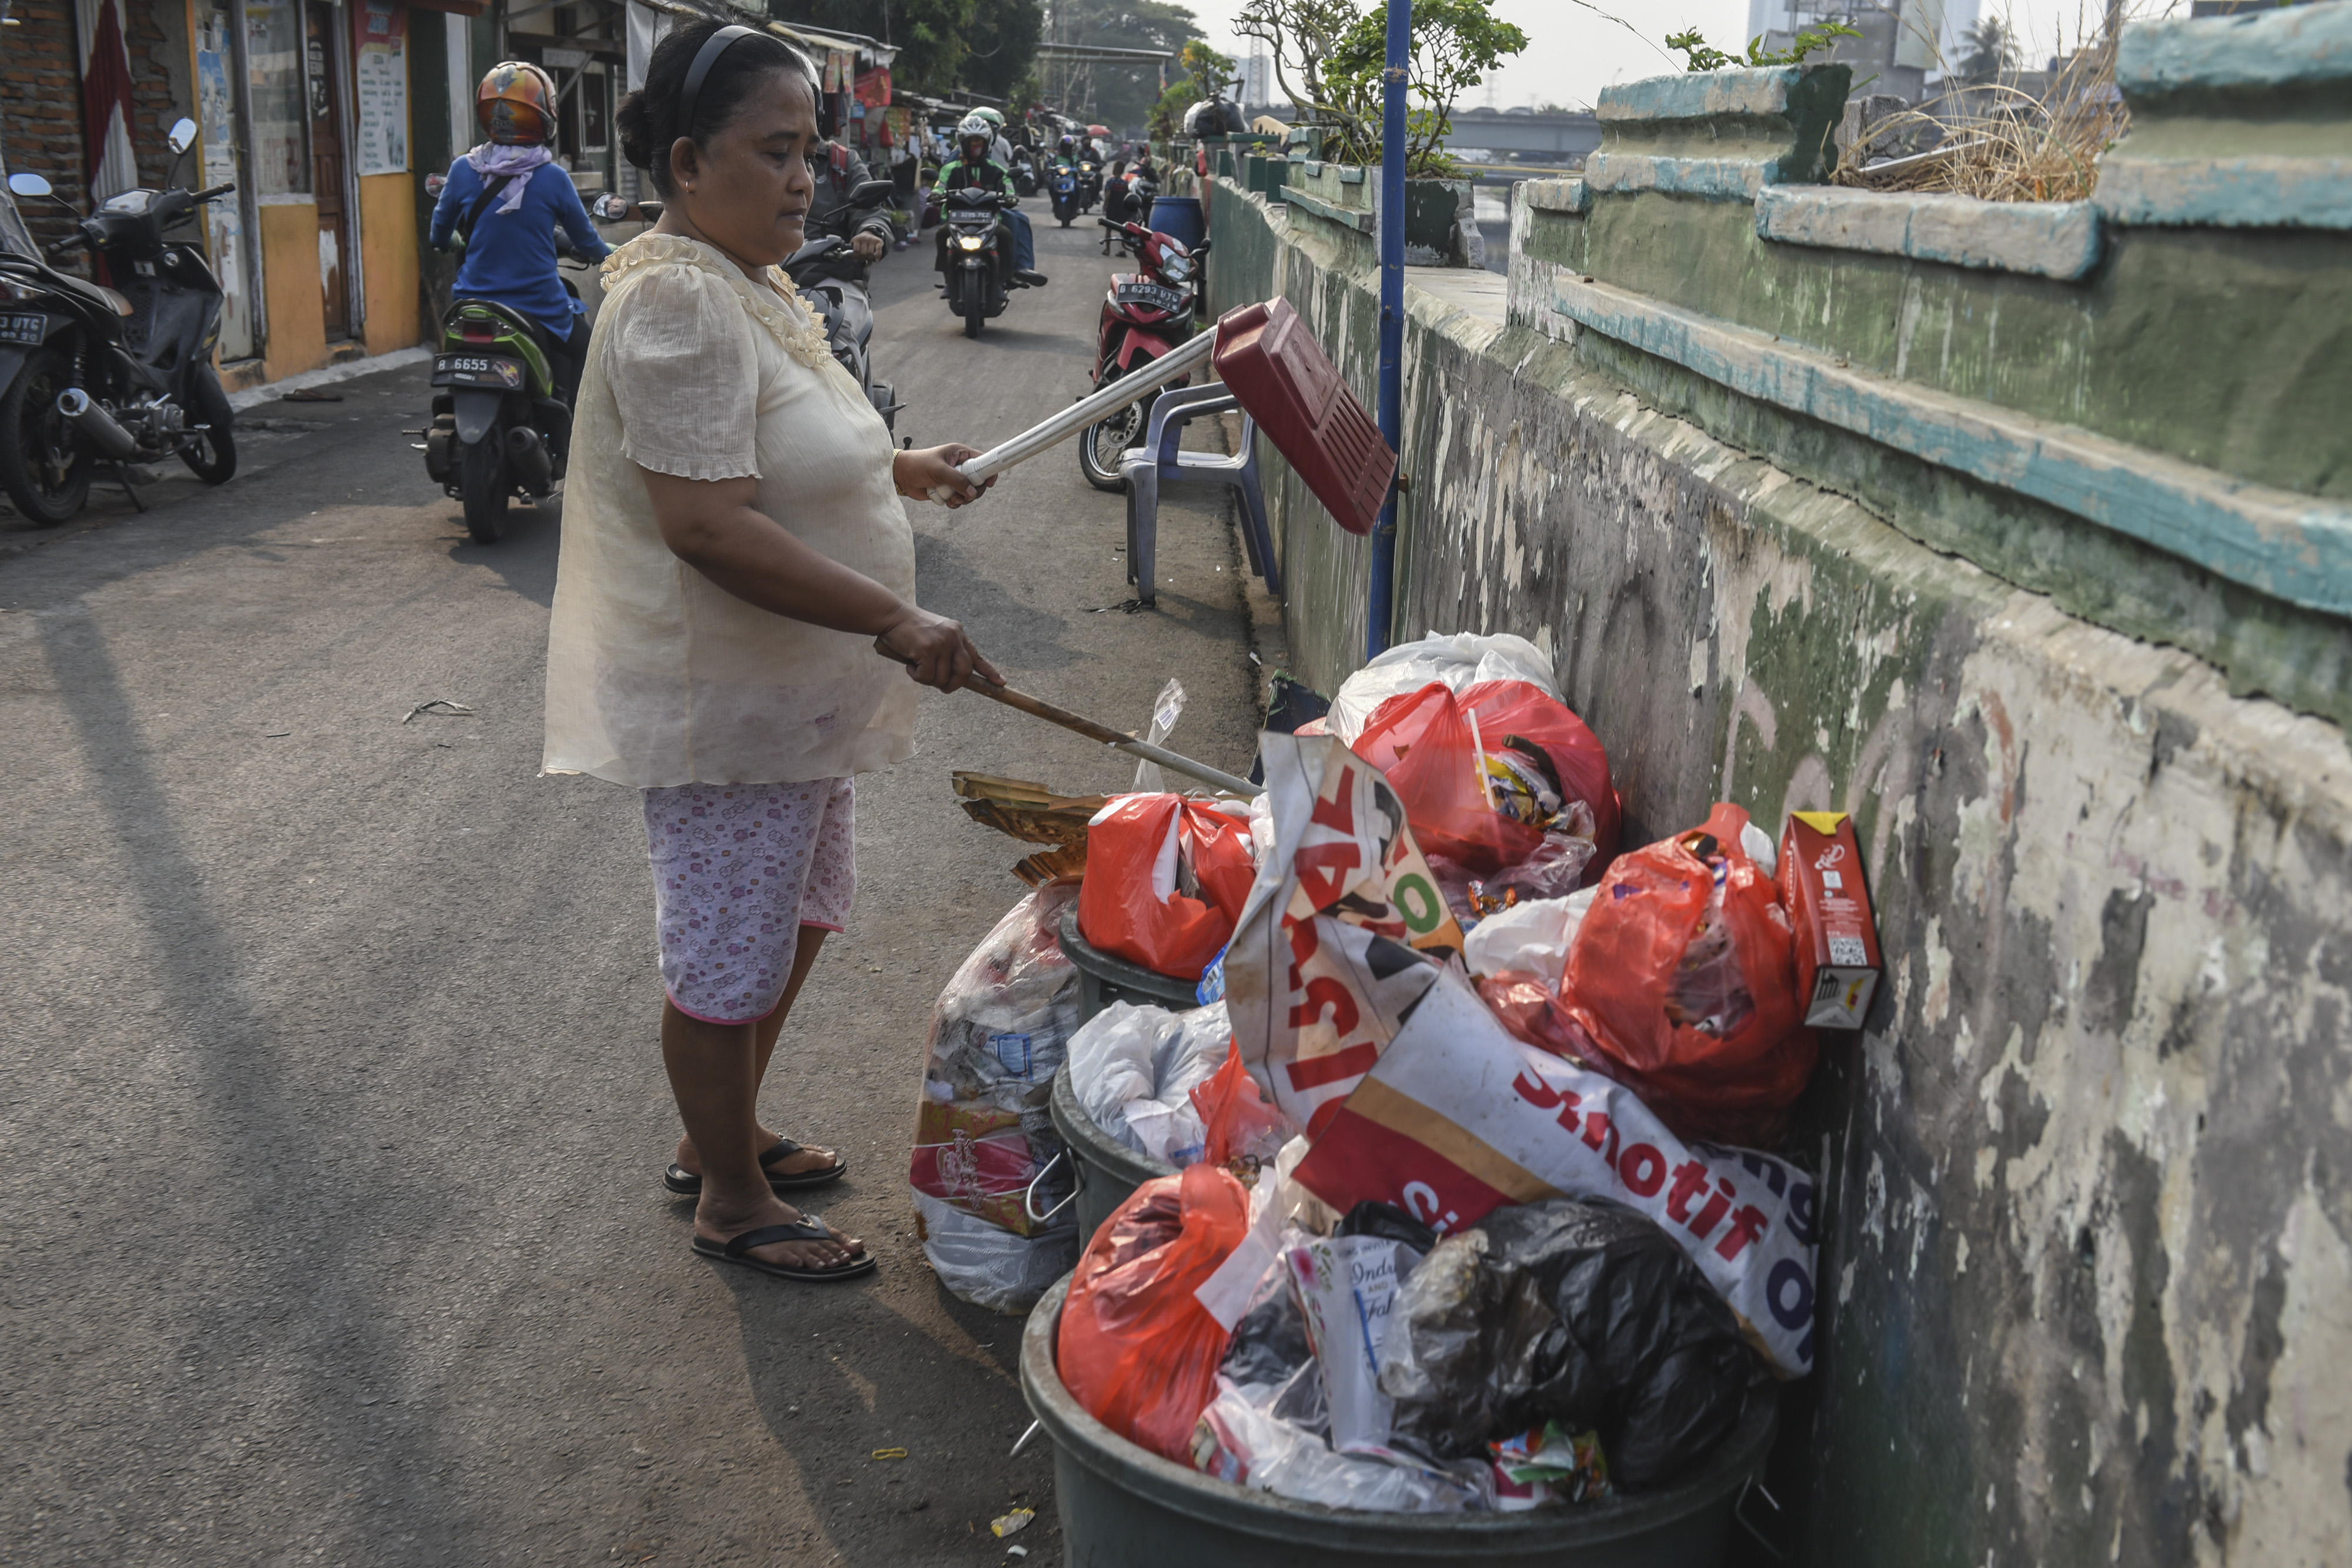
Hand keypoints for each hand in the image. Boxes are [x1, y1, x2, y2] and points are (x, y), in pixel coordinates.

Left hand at [852, 231, 886, 259]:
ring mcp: (872, 239)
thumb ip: (851, 250)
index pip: (856, 251)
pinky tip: (877, 260)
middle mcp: (864, 238)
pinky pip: (878, 250)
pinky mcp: (878, 241)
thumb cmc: (861, 242)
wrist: (869, 233)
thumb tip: (853, 259)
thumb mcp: (854, 243)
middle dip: (863, 259)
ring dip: (869, 260)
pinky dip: (878, 256)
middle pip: (863, 253)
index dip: (857, 257)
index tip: (857, 259)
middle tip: (863, 260)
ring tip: (868, 262)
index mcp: (857, 239)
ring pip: (870, 253)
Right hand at [876, 606, 1000, 691]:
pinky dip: (916, 676)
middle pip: (965, 672)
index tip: (1001, 684)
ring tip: (916, 668)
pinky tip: (909, 664)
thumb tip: (949, 677)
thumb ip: (946, 652)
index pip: (976, 656)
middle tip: (941, 687)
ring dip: (928, 680)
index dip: (989, 672)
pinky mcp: (928, 649)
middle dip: (953, 685)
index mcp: (958, 633)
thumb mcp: (934, 635)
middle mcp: (954, 637)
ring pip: (942, 678)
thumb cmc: (909, 628)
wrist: (890, 615)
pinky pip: (927, 676)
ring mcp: (942, 642)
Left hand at [893, 443, 995, 507]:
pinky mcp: (948, 489)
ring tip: (952, 499)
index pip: (982, 461)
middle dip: (973, 491)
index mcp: (959, 454)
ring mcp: (954, 479)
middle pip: (978, 480)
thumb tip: (972, 492)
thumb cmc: (918, 465)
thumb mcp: (939, 470)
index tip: (990, 483)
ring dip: (963, 499)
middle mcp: (959, 466)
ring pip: (969, 492)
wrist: (901, 476)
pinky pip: (959, 499)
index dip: (988, 472)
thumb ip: (958, 480)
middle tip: (967, 496)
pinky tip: (947, 501)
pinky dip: (955, 503)